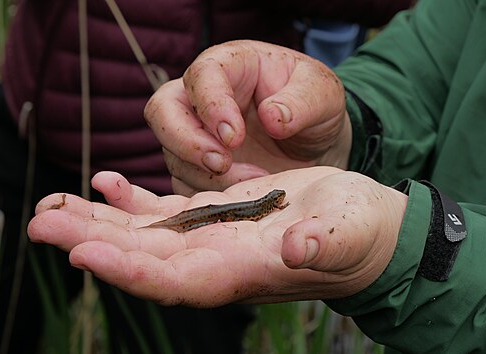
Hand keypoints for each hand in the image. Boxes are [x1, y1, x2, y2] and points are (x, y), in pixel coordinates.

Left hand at [27, 167, 406, 306]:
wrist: (364, 227)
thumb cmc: (361, 234)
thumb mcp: (348, 235)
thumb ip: (322, 244)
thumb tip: (294, 248)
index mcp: (244, 270)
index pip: (177, 281)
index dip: (130, 272)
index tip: (84, 253)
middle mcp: (218, 260)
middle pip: (144, 258)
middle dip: (92, 241)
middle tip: (41, 222)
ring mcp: (213, 238)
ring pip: (145, 234)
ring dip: (98, 221)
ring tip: (52, 206)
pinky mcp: (217, 214)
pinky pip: (165, 210)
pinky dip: (132, 198)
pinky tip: (105, 182)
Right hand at [144, 40, 351, 195]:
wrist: (315, 140)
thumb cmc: (315, 103)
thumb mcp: (323, 94)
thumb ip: (301, 102)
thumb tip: (271, 117)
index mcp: (230, 65)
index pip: (203, 76)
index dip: (211, 105)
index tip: (234, 137)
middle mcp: (202, 97)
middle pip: (163, 111)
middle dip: (185, 141)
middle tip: (221, 164)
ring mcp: (195, 134)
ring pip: (172, 153)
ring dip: (204, 174)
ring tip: (252, 182)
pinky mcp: (197, 167)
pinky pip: (185, 184)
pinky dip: (208, 195)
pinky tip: (242, 197)